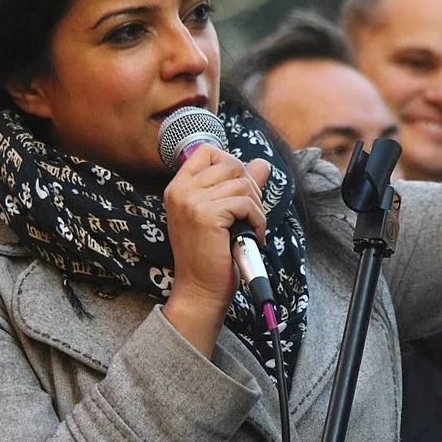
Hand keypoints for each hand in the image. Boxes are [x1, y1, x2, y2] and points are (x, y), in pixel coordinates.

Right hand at [161, 146, 270, 354]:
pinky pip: (246, 203)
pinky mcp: (206, 215)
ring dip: (256, 205)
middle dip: (250, 187)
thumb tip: (261, 163)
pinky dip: (257, 218)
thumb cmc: (210, 256)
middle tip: (250, 215)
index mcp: (179, 187)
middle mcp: (181, 190)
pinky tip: (254, 235)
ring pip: (242, 183)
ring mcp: (191, 201)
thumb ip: (239, 186)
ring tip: (252, 227)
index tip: (239, 189)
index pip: (207, 151)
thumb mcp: (222, 215)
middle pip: (230, 164)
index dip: (231, 163)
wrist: (200, 290)